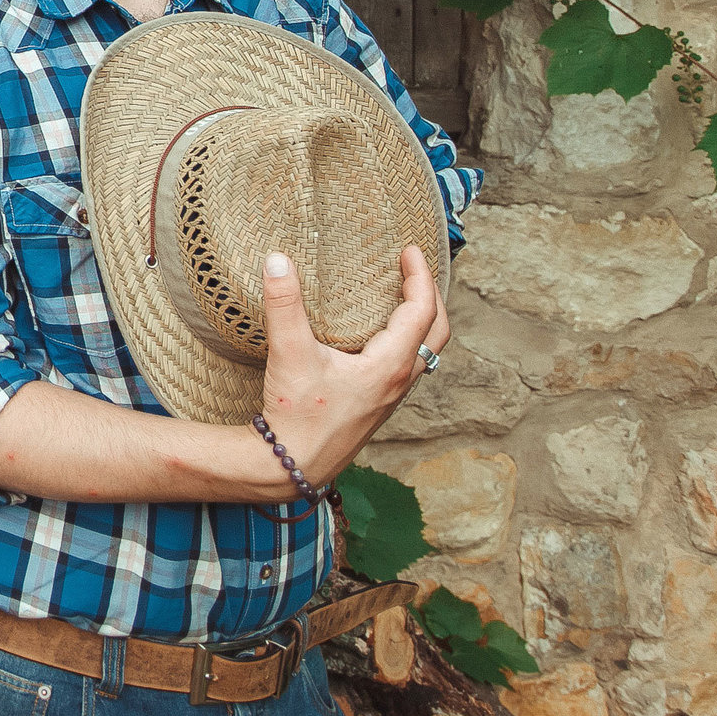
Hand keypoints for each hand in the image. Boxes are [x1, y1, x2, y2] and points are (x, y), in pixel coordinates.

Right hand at [259, 244, 448, 486]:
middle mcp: (398, 381)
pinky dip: (406, 341)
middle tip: (413, 269)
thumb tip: (278, 260)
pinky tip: (378, 335)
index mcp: (388, 365)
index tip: (409, 251)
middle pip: (438, 333)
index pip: (422, 311)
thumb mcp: (289, 353)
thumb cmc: (297, 415)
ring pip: (425, 352)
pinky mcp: (377, 405)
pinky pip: (407, 366)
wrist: (292, 464)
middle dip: (431, 296)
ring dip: (422, 321)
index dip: (421, 276)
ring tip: (401, 296)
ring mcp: (390, 397)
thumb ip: (284, 304)